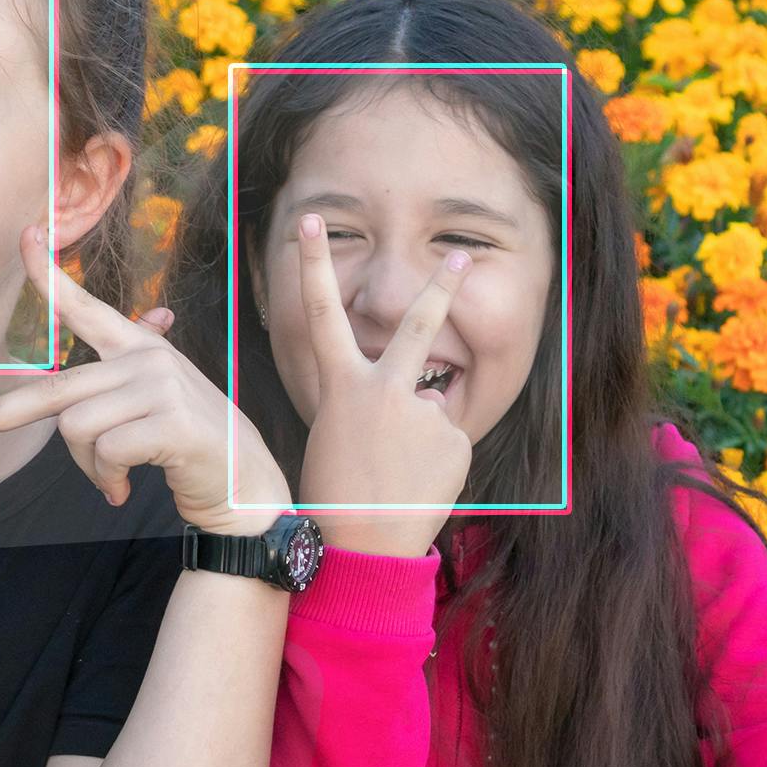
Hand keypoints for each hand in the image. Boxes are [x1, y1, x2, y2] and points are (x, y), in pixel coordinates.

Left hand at [0, 225, 290, 534]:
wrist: (244, 482)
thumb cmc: (188, 441)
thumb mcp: (158, 397)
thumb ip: (127, 375)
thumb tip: (139, 336)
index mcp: (138, 348)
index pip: (86, 306)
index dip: (50, 275)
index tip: (24, 236)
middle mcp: (147, 359)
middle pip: (55, 390)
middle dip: (0, 414)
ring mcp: (160, 388)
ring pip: (76, 430)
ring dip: (86, 467)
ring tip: (113, 477)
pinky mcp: (170, 423)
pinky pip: (105, 453)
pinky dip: (106, 479)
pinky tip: (125, 488)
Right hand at [291, 212, 473, 556]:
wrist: (362, 543)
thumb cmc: (336, 493)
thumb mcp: (337, 434)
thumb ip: (375, 405)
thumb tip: (422, 399)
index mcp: (343, 386)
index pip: (321, 313)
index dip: (312, 264)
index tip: (309, 223)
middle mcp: (385, 388)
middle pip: (418, 324)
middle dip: (439, 285)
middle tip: (458, 255)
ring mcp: (425, 412)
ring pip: (430, 410)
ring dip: (420, 439)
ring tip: (399, 475)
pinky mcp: (454, 438)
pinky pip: (448, 442)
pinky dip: (437, 462)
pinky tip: (418, 484)